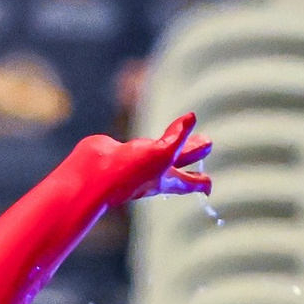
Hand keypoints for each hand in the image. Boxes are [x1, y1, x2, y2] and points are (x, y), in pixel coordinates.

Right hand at [62, 112, 211, 208]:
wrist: (94, 173)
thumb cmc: (130, 171)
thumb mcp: (162, 153)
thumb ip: (178, 136)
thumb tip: (192, 117)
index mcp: (168, 180)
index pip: (190, 182)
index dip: (202, 183)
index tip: (210, 186)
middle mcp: (154, 174)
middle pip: (180, 163)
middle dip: (193, 154)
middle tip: (206, 144)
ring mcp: (139, 163)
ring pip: (162, 150)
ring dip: (175, 141)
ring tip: (184, 128)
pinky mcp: (124, 152)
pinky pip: (142, 143)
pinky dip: (150, 135)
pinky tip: (150, 135)